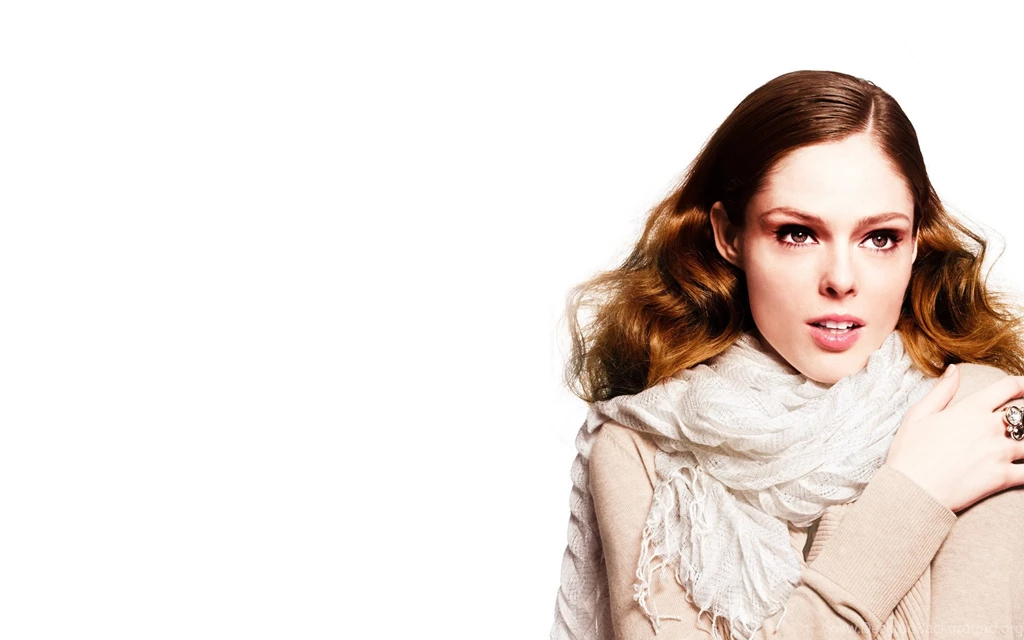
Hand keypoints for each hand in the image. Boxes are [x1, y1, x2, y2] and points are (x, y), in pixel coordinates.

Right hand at [884, 365, 1023, 512]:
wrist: (910, 490)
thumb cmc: (909, 453)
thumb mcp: (918, 414)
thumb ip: (942, 391)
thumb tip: (954, 370)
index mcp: (970, 409)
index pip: (1009, 387)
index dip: (1022, 385)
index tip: (1023, 389)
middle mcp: (990, 427)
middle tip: (1022, 421)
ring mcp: (999, 453)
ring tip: (1021, 445)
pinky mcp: (1002, 477)